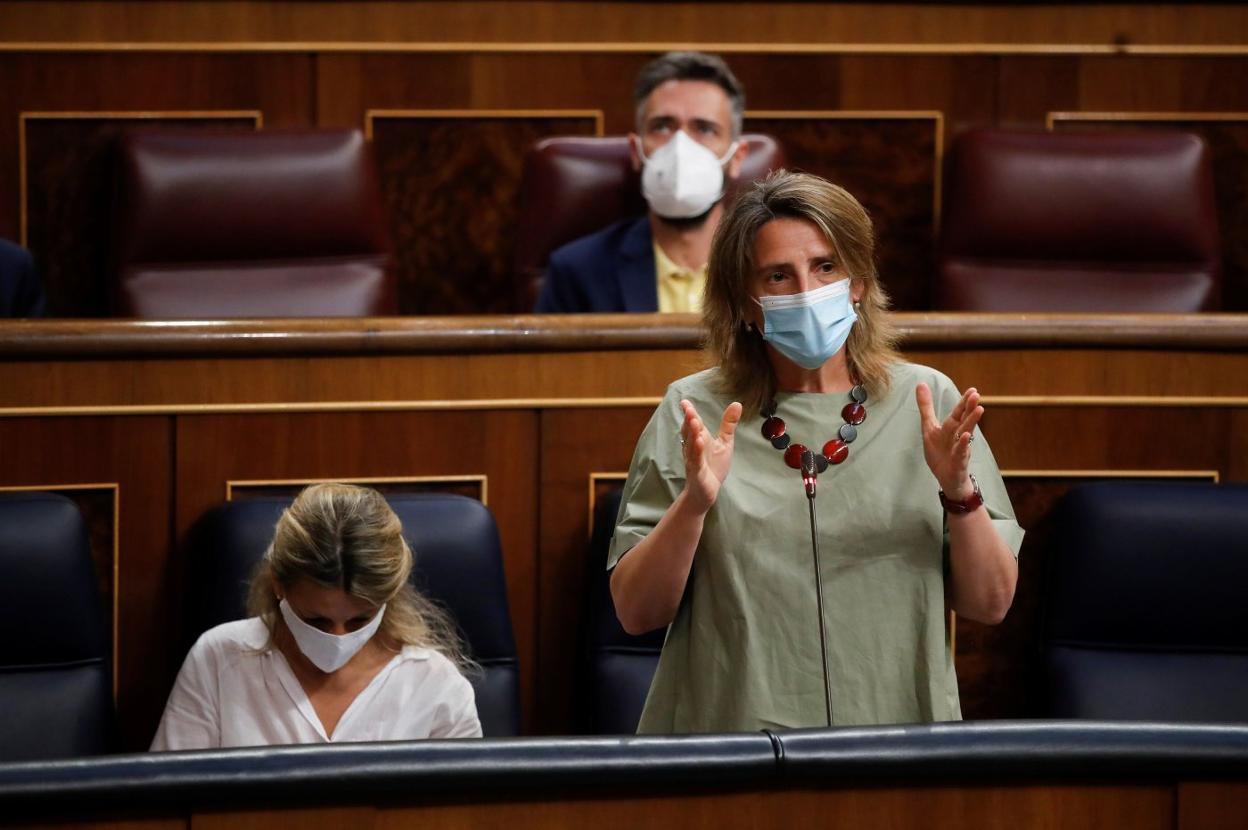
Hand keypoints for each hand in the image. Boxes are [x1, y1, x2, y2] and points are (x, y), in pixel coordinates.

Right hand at [679, 399, 742, 512]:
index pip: (693, 424)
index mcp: (699, 439)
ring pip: (691, 445)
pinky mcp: (698, 472)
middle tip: (688, 408)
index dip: (689, 413)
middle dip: (688, 420)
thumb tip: (737, 403)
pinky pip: (696, 461)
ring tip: (694, 421)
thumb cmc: (713, 466)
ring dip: (692, 433)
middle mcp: (693, 448)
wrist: (706, 493)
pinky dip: (697, 451)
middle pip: (690, 432)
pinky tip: (699, 442)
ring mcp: (694, 460)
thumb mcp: (724, 442)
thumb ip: (728, 424)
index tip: (685, 402)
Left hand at [916, 383, 982, 499]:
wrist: (946, 478)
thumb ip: (926, 407)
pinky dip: (962, 444)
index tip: (973, 390)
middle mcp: (957, 436)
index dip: (963, 402)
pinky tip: (966, 436)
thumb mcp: (929, 427)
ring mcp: (959, 449)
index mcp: (951, 428)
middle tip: (976, 395)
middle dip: (968, 408)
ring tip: (979, 409)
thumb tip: (921, 384)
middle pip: (963, 420)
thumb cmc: (940, 451)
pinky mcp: (958, 462)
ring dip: (971, 421)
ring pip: (965, 433)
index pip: (958, 413)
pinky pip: (960, 452)